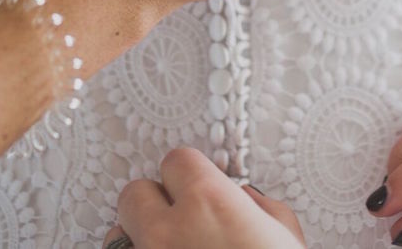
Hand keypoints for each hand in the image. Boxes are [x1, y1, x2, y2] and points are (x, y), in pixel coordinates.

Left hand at [103, 148, 304, 248]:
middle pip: (134, 193)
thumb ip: (259, 208)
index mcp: (209, 203)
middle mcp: (167, 231)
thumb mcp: (285, 237)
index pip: (176, 160)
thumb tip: (243, 200)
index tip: (197, 187)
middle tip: (178, 221)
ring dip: (139, 241)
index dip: (189, 174)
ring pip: (116, 237)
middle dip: (154, 204)